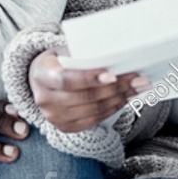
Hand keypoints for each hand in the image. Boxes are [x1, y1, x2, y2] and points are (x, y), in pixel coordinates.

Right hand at [29, 48, 150, 132]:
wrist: (39, 79)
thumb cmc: (57, 62)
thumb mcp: (63, 52)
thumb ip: (82, 55)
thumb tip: (116, 55)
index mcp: (43, 75)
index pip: (67, 80)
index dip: (90, 79)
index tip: (113, 76)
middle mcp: (45, 99)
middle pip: (85, 97)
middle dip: (116, 88)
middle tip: (138, 79)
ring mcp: (54, 116)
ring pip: (93, 111)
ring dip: (119, 99)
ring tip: (137, 88)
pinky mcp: (64, 127)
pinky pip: (94, 120)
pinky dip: (112, 109)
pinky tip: (124, 99)